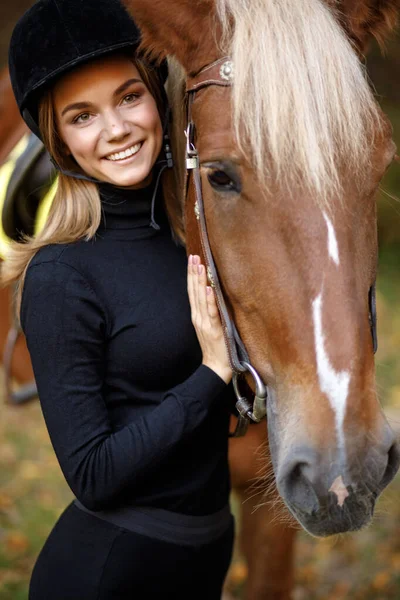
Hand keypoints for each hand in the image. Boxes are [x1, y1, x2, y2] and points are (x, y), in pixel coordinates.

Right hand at [187, 255, 231, 383]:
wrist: (216, 367)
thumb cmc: (216, 347)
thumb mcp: (211, 325)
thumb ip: (210, 311)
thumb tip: (214, 293)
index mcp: (197, 315)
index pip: (193, 291)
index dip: (192, 275)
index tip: (192, 260)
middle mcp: (198, 317)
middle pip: (194, 291)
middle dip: (193, 273)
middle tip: (192, 256)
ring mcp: (205, 323)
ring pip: (201, 298)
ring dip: (200, 281)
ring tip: (199, 266)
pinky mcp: (213, 329)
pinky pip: (211, 312)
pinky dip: (210, 300)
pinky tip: (210, 289)